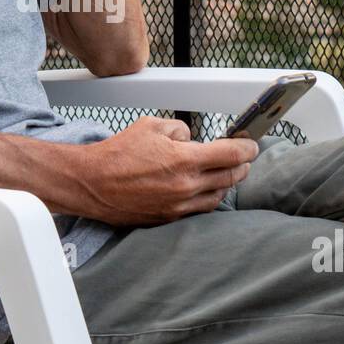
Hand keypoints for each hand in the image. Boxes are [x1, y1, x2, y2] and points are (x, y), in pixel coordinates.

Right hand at [68, 116, 258, 225]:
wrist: (92, 183)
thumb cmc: (117, 153)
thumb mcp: (151, 125)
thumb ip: (179, 130)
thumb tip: (192, 139)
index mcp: (185, 160)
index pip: (231, 154)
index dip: (247, 148)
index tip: (251, 145)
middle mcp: (187, 186)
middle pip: (231, 177)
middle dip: (241, 165)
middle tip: (244, 158)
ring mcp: (179, 205)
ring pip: (218, 196)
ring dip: (226, 183)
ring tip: (226, 172)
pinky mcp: (169, 218)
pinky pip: (200, 209)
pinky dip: (208, 197)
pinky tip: (205, 189)